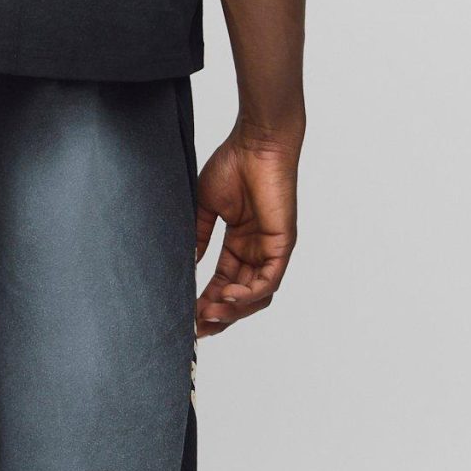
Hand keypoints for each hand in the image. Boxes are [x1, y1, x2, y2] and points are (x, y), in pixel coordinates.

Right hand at [193, 127, 298, 336]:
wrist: (255, 143)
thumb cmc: (232, 164)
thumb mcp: (206, 207)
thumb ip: (199, 236)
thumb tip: (187, 264)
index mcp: (240, 243)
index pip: (223, 283)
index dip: (206, 301)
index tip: (187, 316)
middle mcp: (257, 250)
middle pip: (240, 297)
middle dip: (218, 315)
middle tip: (197, 327)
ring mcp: (271, 250)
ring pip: (256, 296)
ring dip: (233, 311)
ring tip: (209, 315)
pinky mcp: (282, 245)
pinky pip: (269, 281)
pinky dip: (249, 295)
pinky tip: (227, 297)